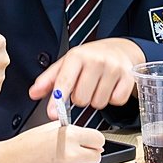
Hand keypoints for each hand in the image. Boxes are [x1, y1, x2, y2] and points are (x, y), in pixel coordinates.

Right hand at [1, 122, 104, 162]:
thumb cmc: (24, 146)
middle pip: (96, 156)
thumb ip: (70, 131)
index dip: (93, 140)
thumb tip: (87, 136)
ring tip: (56, 160)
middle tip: (75, 151)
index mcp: (70, 137)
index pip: (99, 139)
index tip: (89, 141)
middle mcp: (72, 155)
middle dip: (88, 153)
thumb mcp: (48, 129)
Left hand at [29, 38, 144, 119]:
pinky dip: (112, 99)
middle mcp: (96, 60)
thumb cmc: (90, 58)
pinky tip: (110, 88)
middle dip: (80, 98)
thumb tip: (33, 93)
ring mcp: (114, 68)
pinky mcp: (128, 77)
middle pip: (81, 99)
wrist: (120, 48)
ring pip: (98, 103)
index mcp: (77, 56)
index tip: (52, 113)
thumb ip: (49, 79)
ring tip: (97, 86)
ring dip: (96, 99)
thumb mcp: (67, 63)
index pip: (64, 81)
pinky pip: (116, 101)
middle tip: (84, 87)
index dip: (57, 100)